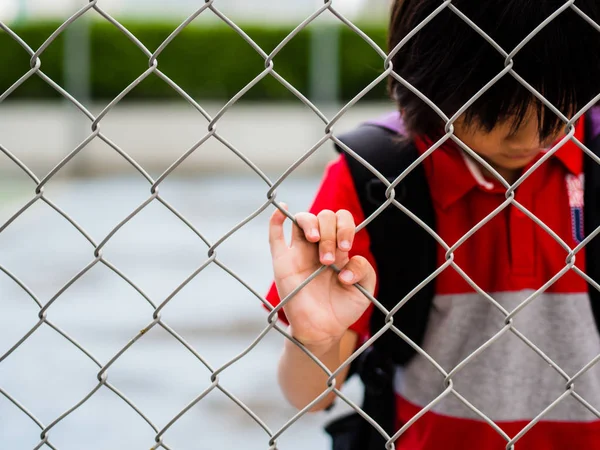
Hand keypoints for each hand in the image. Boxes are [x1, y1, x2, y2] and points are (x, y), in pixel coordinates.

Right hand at [268, 205, 375, 349]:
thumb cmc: (343, 309)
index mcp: (337, 247)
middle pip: (322, 216)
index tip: (345, 248)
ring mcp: (298, 253)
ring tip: (316, 240)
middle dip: (329, 232)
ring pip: (301, 219)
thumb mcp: (365, 289)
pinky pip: (274, 237)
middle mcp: (318, 246)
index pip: (340, 219)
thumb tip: (345, 265)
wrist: (323, 330)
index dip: (344, 227)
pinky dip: (276, 220)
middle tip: (330, 259)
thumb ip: (364, 269)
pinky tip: (283, 209)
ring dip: (311, 223)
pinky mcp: (282, 263)